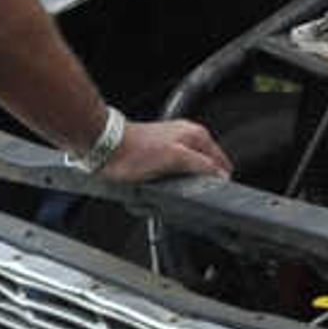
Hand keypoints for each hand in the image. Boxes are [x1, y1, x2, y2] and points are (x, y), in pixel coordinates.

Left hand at [99, 116, 231, 183]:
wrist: (106, 147)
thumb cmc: (134, 152)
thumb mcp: (176, 159)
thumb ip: (202, 165)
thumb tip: (221, 174)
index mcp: (196, 135)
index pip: (221, 161)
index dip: (218, 179)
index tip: (210, 193)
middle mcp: (187, 136)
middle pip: (205, 167)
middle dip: (198, 182)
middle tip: (183, 193)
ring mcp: (172, 142)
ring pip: (188, 170)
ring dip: (181, 183)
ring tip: (165, 188)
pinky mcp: (158, 151)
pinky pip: (172, 171)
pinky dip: (168, 180)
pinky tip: (157, 184)